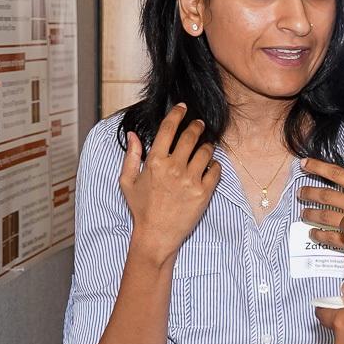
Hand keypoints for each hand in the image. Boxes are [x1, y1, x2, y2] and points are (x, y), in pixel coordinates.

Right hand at [119, 104, 220, 259]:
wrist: (156, 235)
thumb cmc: (141, 208)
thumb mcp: (128, 181)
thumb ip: (131, 155)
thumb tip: (133, 134)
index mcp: (155, 162)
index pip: (168, 128)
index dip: (177, 114)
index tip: (183, 107)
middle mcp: (174, 168)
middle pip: (191, 136)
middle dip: (197, 126)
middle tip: (199, 124)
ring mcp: (190, 180)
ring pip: (205, 151)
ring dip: (206, 145)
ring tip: (205, 147)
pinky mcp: (203, 192)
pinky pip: (215, 170)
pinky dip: (214, 165)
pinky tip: (209, 166)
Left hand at [298, 141, 343, 283]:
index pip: (339, 174)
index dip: (320, 167)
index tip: (305, 163)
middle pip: (328, 195)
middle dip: (311, 192)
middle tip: (300, 192)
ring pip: (327, 216)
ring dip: (312, 214)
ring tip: (303, 213)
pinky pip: (332, 237)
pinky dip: (321, 235)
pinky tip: (314, 233)